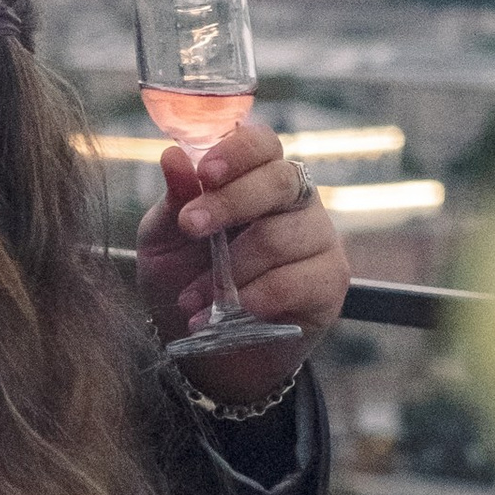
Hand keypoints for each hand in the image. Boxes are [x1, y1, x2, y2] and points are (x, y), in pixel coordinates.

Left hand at [135, 116, 349, 395]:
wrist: (204, 350)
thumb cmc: (185, 281)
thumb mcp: (164, 241)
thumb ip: (174, 201)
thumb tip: (173, 156)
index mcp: (254, 177)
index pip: (262, 144)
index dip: (238, 152)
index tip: (206, 172)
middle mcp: (294, 201)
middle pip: (280, 180)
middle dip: (231, 203)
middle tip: (191, 228)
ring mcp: (317, 238)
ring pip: (281, 236)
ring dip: (230, 270)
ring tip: (193, 298)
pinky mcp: (330, 280)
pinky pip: (297, 280)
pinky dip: (258, 296)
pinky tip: (233, 312)